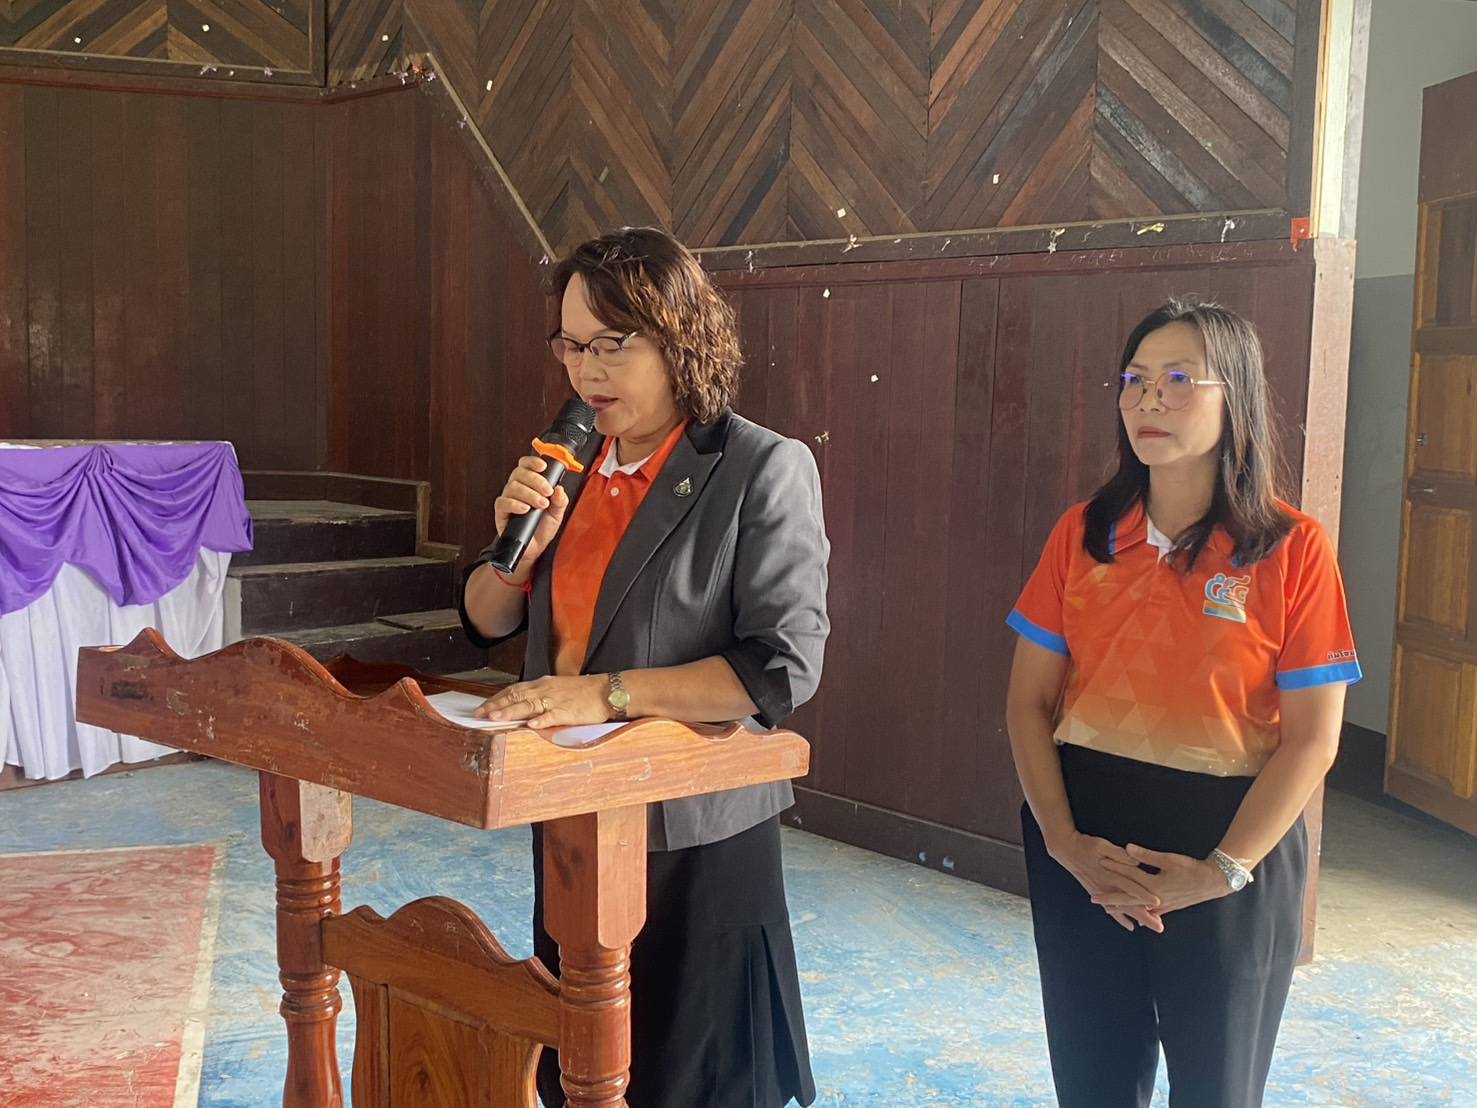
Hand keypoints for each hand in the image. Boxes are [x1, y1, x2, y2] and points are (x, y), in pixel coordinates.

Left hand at [473, 675, 611, 728]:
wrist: (608, 690)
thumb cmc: (585, 692)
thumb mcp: (559, 689)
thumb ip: (542, 696)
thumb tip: (525, 706)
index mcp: (543, 684)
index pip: (514, 690)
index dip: (497, 698)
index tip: (483, 706)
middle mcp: (546, 690)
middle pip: (516, 696)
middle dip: (496, 705)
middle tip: (479, 713)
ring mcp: (556, 700)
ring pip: (528, 705)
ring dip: (510, 711)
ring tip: (495, 718)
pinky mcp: (568, 711)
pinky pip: (552, 716)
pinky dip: (540, 720)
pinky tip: (530, 725)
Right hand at [493, 455, 570, 574]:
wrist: (533, 549)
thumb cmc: (542, 529)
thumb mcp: (557, 514)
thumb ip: (561, 501)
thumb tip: (560, 489)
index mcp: (529, 484)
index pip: (526, 465)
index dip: (532, 462)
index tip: (543, 466)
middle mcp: (517, 489)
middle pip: (519, 473)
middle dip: (536, 480)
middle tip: (548, 492)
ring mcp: (508, 500)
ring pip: (512, 487)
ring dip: (529, 494)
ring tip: (540, 505)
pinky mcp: (501, 513)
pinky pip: (503, 502)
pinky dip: (514, 504)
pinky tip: (525, 509)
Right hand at [1048, 831, 1164, 932]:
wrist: (1067, 850)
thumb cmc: (1086, 845)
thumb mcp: (1102, 845)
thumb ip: (1119, 854)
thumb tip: (1135, 861)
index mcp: (1109, 874)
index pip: (1130, 886)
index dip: (1143, 894)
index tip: (1158, 902)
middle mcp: (1106, 887)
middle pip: (1129, 904)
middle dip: (1145, 916)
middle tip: (1159, 927)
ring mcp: (1102, 892)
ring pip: (1123, 909)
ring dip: (1138, 918)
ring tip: (1152, 926)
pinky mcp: (1098, 893)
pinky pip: (1111, 909)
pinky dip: (1121, 918)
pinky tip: (1130, 926)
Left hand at [1094, 844, 1229, 916]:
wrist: (1213, 881)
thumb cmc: (1192, 868)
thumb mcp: (1169, 859)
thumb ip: (1147, 856)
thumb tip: (1127, 849)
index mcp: (1154, 886)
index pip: (1128, 878)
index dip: (1113, 872)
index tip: (1099, 867)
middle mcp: (1157, 899)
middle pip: (1128, 899)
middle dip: (1110, 898)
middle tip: (1093, 898)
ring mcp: (1163, 905)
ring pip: (1138, 907)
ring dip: (1123, 907)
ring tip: (1108, 909)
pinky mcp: (1170, 907)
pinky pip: (1151, 912)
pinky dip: (1141, 913)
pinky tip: (1136, 917)